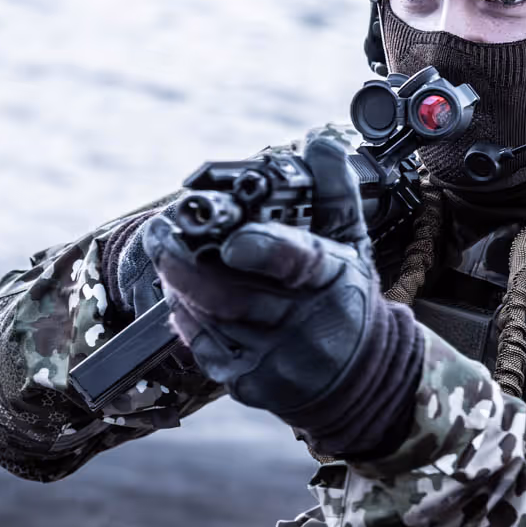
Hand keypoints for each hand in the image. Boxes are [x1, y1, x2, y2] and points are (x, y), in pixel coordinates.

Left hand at [143, 133, 420, 457]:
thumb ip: (333, 189)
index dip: (262, 249)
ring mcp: (279, 360)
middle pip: (233, 297)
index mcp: (332, 279)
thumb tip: (319, 141)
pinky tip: (180, 299)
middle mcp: (307, 325)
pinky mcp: (254, 386)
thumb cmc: (348, 298)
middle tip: (161, 233)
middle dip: (187, 264)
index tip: (230, 240)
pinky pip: (207, 351)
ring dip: (179, 287)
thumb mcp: (352, 242)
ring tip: (165, 256)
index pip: (297, 262)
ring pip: (212, 322)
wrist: (363, 376)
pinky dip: (187, 320)